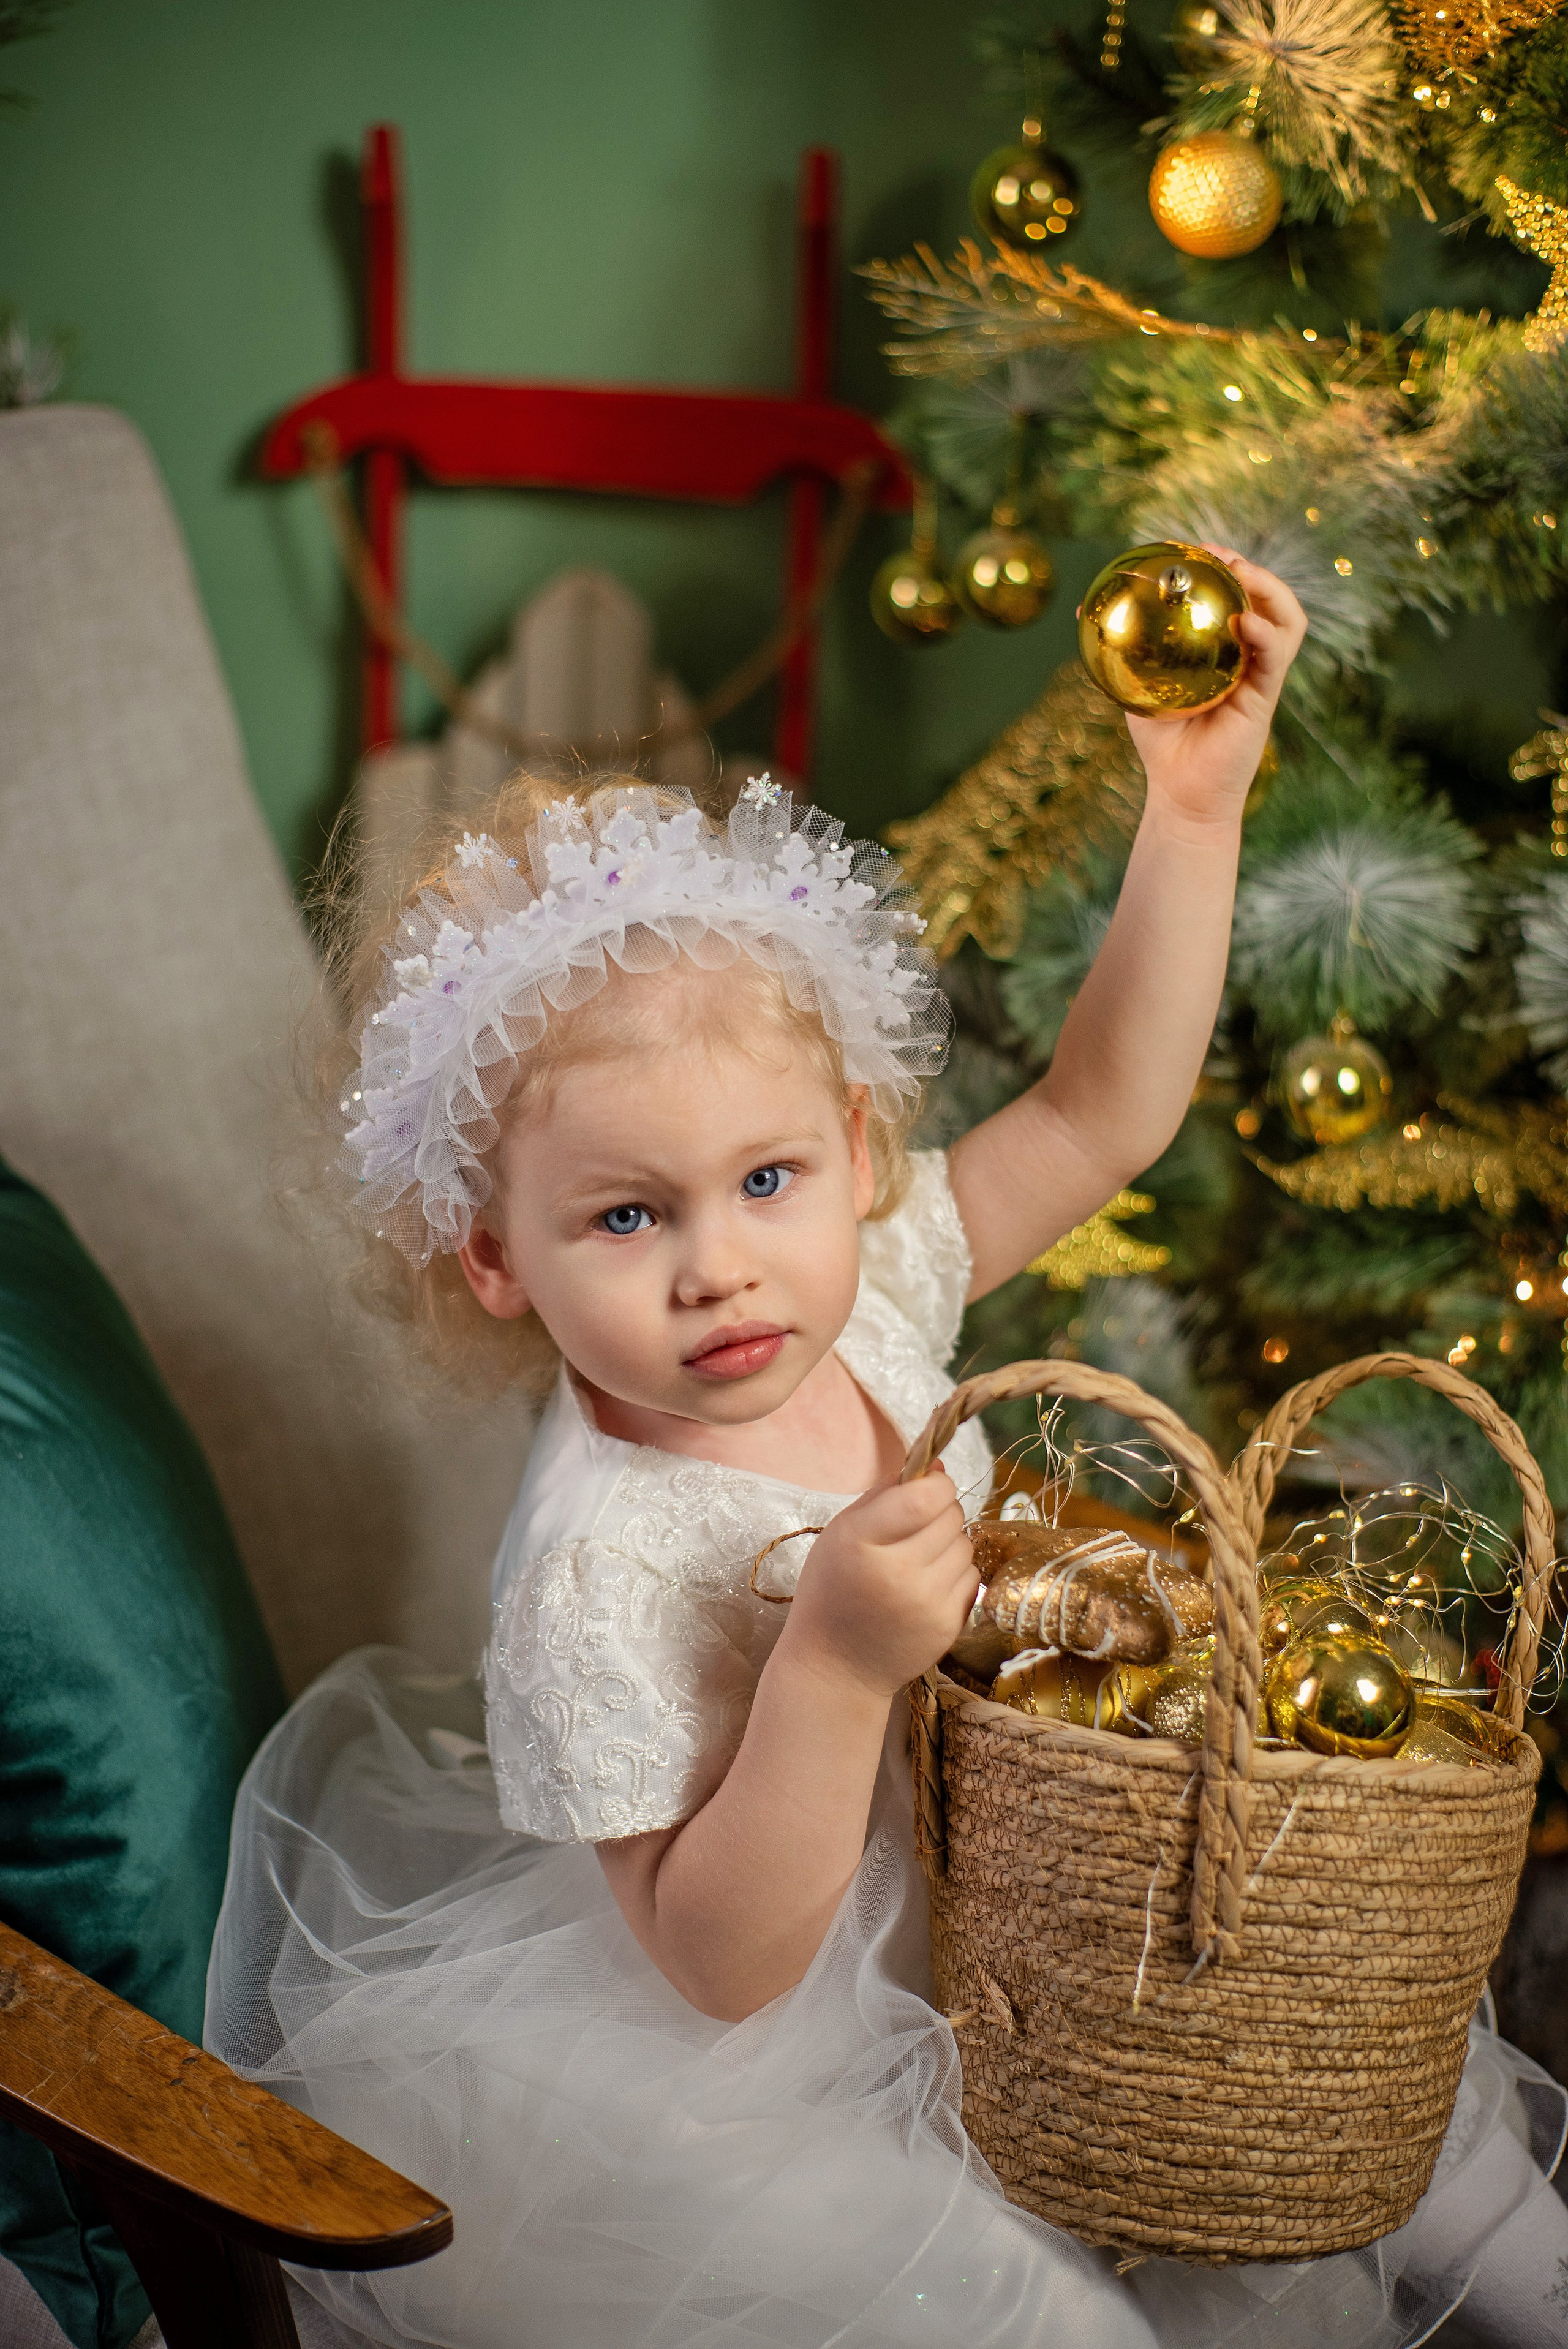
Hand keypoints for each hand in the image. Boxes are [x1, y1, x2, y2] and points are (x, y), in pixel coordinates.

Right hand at [783, 1470, 976, 1701]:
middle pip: (951, 1516)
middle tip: (914, 1530)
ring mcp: (927, 1603)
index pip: (925, 1496)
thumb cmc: (833, 1592)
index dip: (936, 1483)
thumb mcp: (840, 1533)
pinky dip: (954, 1575)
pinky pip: (972, 1578)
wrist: (837, 1668)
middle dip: (939, 1512)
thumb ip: (884, 1494)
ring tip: (918, 1561)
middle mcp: (897, 1573)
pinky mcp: (948, 1626)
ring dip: (948, 1544)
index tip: (927, 1487)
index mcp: (862, 1542)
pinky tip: (926, 1587)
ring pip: (965, 1545)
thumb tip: (936, 1465)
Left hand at [1125, 548, 1306, 831]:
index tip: (1200, 549)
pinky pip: (1277, 657)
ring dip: (1270, 589)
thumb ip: (1122, 649)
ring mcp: (1261, 675)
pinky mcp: (1265, 698)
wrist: (1178, 792)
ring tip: (1241, 574)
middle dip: (1249, 567)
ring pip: (1288, 619)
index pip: (1237, 596)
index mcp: (1226, 648)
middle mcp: (1249, 656)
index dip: (1225, 567)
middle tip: (1219, 553)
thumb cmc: (1161, 741)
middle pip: (1268, 598)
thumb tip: (1080, 611)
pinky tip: (1245, 623)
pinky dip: (1266, 634)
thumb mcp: (1136, 685)